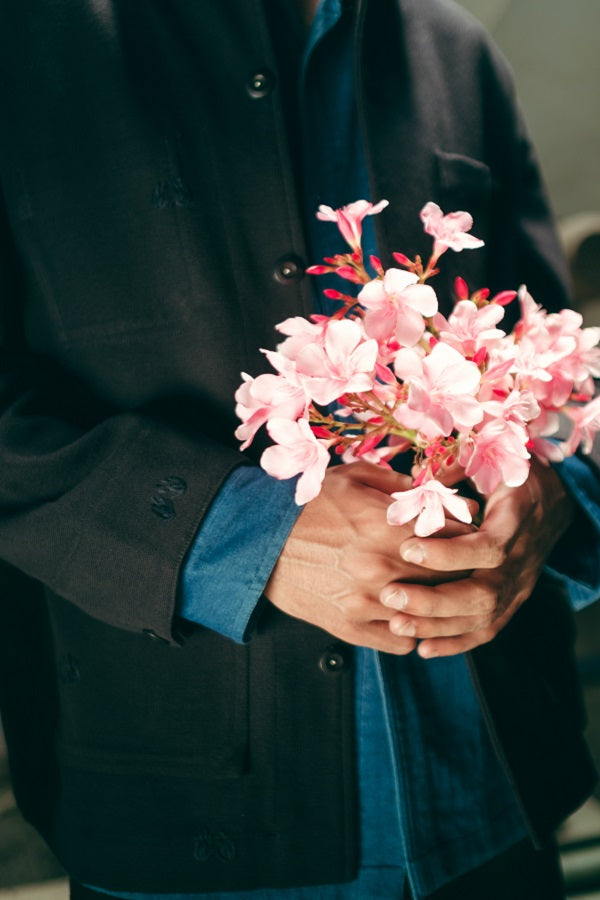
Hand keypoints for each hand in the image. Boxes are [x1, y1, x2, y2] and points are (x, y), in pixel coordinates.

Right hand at [265, 462, 471, 653]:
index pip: (455, 538)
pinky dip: (411, 630)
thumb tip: (436, 491)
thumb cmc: (305, 507)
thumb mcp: (351, 479)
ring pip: (429, 613)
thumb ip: (397, 482)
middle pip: (449, 578)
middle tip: (465, 565)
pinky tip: (408, 614)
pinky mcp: (350, 627)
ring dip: (438, 604)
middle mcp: (381, 567)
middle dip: (462, 571)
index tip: (472, 536)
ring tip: (438, 592)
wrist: (257, 542)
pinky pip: (401, 641)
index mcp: (386, 527)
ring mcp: (367, 602)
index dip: (470, 537)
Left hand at [381, 459, 574, 656]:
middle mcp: (520, 559)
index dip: (448, 554)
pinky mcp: (512, 601)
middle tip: (390, 595)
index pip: (487, 548)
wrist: (553, 501)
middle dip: (433, 600)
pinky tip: (422, 649)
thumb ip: (454, 470)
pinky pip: (488, 630)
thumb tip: (416, 483)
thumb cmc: (511, 476)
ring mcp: (518, 584)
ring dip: (437, 625)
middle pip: (483, 593)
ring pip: (482, 617)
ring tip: (396, 623)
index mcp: (516, 519)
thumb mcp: (489, 461)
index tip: (407, 547)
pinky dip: (455, 643)